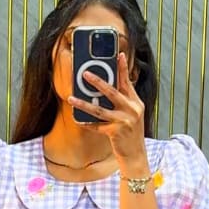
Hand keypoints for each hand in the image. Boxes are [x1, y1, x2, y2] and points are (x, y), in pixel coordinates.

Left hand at [68, 51, 147, 168]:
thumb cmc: (131, 133)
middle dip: (98, 82)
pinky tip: (77, 119)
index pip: (128, 82)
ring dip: (83, 103)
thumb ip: (124, 101)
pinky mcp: (115, 133)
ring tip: (71, 98)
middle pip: (112, 92)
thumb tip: (108, 88)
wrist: (136, 154)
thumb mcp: (132, 115)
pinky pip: (96, 126)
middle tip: (85, 73)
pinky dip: (86, 123)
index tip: (119, 55)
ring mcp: (124, 121)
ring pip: (99, 110)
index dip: (123, 68)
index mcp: (136, 103)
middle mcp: (132, 110)